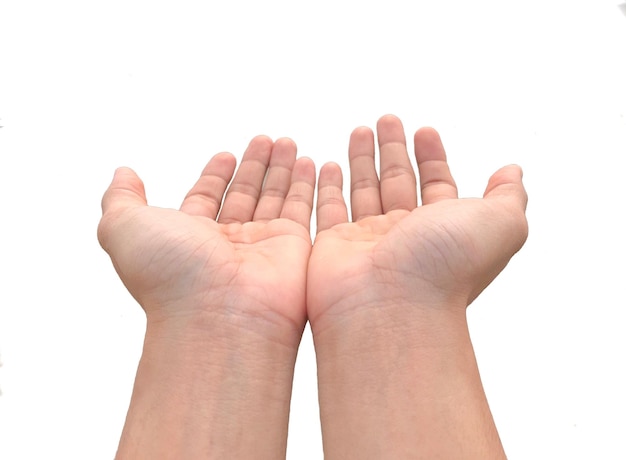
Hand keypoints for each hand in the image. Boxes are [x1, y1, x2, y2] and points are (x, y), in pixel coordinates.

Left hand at [99, 136, 315, 458]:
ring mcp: (264, 246)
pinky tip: (310, 163)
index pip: (208, 198)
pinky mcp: (295, 248)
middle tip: (266, 140)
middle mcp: (229, 243)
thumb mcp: (124, 227)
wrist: (217, 316)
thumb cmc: (169, 276)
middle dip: (255, 165)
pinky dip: (307, 186)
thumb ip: (121, 198)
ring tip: (287, 142)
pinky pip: (303, 209)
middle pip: (245, 194)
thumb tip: (124, 173)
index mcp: (192, 237)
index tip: (227, 154)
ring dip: (282, 169)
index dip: (216, 175)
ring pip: (275, 198)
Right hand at [308, 114, 527, 331]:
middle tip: (387, 119)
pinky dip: (327, 186)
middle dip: (393, 148)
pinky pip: (328, 208)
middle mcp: (405, 234)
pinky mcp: (333, 245)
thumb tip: (511, 172)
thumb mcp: (500, 224)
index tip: (425, 130)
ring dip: (362, 159)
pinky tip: (326, 164)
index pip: (436, 185)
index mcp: (442, 228)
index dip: (433, 157)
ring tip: (359, 129)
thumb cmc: (446, 266)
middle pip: (398, 181)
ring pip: (364, 190)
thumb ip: (509, 196)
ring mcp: (367, 240)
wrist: (393, 307)